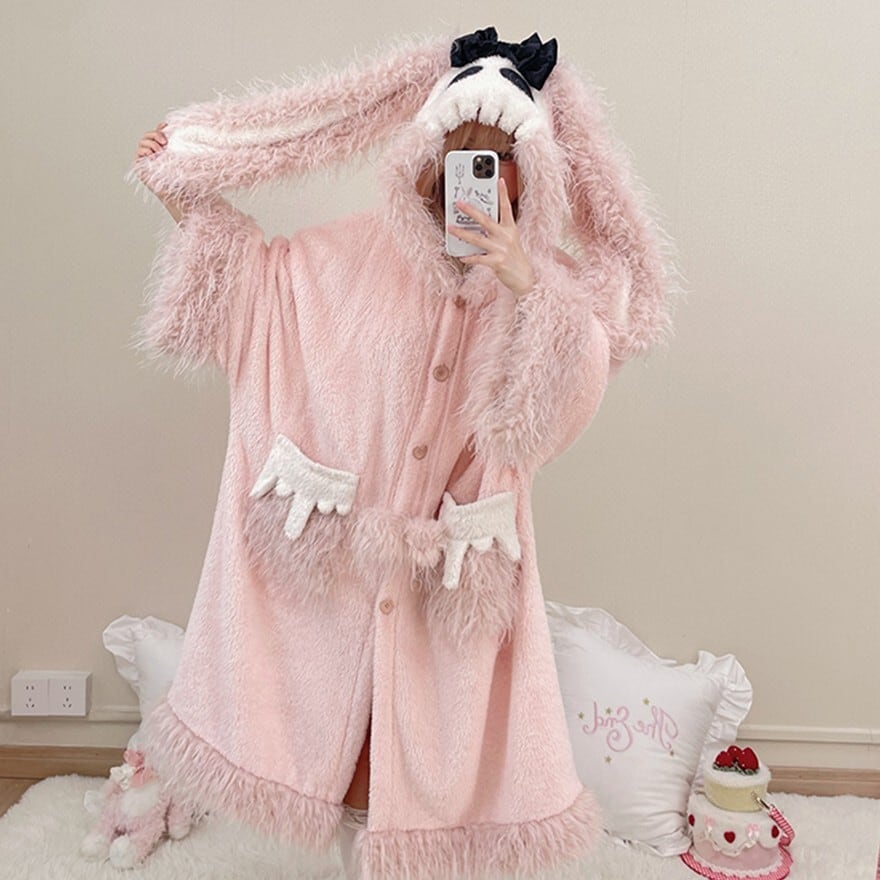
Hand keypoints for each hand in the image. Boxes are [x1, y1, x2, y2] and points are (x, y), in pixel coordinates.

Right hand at [133, 122, 186, 222]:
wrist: (184, 197)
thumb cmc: (188, 182)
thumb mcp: (188, 161)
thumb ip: (184, 148)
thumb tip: (188, 137)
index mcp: (164, 151)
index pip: (158, 134)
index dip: (159, 128)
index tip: (166, 126)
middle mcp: (154, 155)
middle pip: (148, 136)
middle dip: (155, 135)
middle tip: (165, 141)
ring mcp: (147, 161)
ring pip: (142, 142)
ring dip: (151, 143)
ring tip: (160, 151)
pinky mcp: (141, 169)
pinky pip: (138, 154)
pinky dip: (145, 151)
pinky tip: (153, 155)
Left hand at [447, 177, 535, 297]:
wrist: (524, 277)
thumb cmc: (514, 257)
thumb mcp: (510, 240)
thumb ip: (497, 231)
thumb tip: (477, 225)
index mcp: (510, 228)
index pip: (506, 208)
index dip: (503, 193)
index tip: (499, 180)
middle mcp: (506, 236)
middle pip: (486, 220)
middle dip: (471, 211)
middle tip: (459, 203)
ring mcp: (501, 249)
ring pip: (477, 238)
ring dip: (462, 233)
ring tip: (450, 228)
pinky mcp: (497, 262)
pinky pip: (478, 258)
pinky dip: (469, 257)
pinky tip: (461, 256)